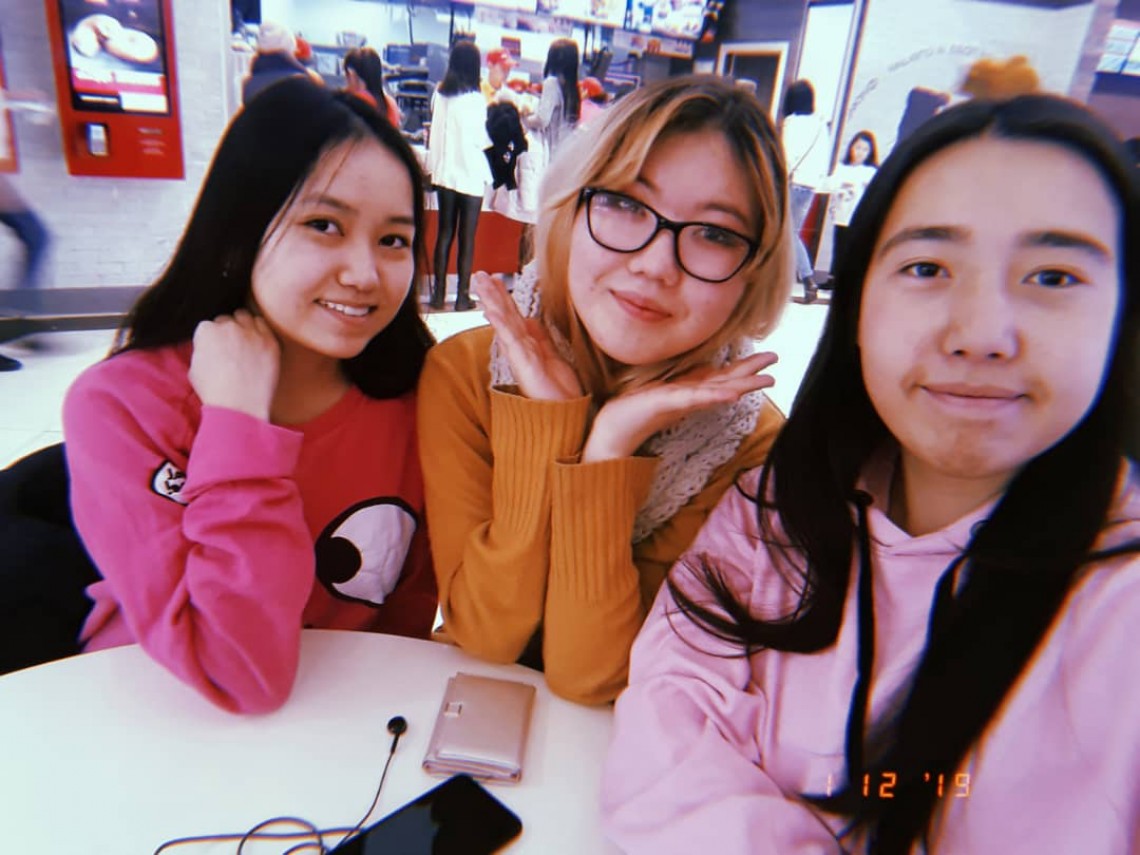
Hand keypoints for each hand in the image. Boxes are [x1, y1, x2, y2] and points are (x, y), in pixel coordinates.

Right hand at [189, 309, 279, 420]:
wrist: (240, 406)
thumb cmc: (215, 393)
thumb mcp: (194, 369)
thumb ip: (201, 350)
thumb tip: (207, 347)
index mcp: (206, 331)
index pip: (209, 326)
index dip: (213, 339)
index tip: (217, 349)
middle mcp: (229, 327)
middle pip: (228, 320)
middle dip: (228, 332)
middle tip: (232, 348)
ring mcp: (251, 333)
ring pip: (247, 318)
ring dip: (245, 327)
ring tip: (246, 343)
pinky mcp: (269, 341)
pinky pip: (264, 326)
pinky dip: (261, 332)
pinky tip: (258, 345)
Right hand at [472, 271, 581, 400]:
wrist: (563, 418)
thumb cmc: (560, 394)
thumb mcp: (554, 358)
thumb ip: (542, 339)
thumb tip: (532, 320)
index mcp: (529, 346)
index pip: (514, 315)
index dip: (504, 297)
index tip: (495, 280)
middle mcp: (522, 349)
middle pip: (506, 315)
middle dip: (493, 294)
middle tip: (480, 274)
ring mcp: (521, 355)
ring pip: (505, 322)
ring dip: (492, 301)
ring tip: (480, 283)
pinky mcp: (524, 364)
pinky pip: (510, 339)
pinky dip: (501, 323)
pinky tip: (492, 309)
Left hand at [581, 351, 777, 462]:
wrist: (612, 433)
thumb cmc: (632, 411)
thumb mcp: (657, 392)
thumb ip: (677, 385)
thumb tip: (694, 373)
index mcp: (688, 392)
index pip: (721, 378)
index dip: (744, 369)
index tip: (767, 360)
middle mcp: (688, 398)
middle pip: (726, 382)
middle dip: (752, 374)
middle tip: (777, 365)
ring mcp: (679, 402)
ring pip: (716, 391)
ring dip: (741, 385)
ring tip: (765, 380)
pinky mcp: (665, 404)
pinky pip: (692, 399)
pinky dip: (711, 396)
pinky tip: (729, 393)